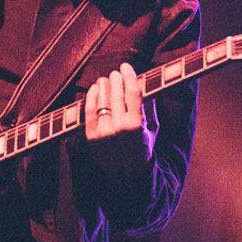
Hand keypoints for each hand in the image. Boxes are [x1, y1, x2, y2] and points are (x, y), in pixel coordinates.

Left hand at [84, 62, 154, 182]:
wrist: (129, 174)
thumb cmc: (143, 147)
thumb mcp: (152, 128)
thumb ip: (150, 106)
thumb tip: (145, 83)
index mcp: (138, 124)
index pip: (133, 92)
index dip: (129, 76)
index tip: (126, 66)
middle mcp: (120, 127)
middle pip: (116, 94)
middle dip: (115, 79)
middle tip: (115, 73)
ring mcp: (104, 132)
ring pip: (102, 100)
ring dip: (103, 85)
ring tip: (105, 79)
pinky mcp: (92, 136)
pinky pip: (89, 111)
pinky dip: (91, 96)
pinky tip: (94, 89)